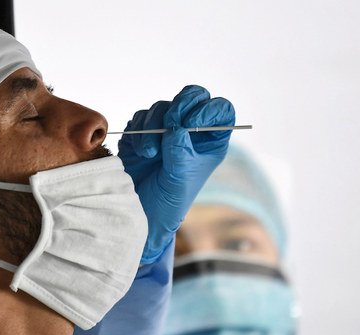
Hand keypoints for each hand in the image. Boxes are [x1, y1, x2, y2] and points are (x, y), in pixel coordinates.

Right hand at [119, 85, 234, 263]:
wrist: (140, 212)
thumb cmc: (169, 201)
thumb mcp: (180, 178)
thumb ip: (180, 150)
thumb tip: (175, 126)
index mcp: (210, 141)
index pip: (220, 111)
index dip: (209, 109)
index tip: (191, 122)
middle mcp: (190, 131)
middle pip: (192, 97)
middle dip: (179, 106)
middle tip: (169, 124)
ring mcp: (166, 130)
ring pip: (162, 107)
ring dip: (153, 127)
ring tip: (149, 155)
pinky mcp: (142, 132)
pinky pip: (140, 118)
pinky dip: (138, 132)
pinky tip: (139, 153)